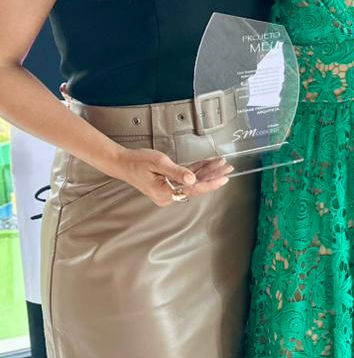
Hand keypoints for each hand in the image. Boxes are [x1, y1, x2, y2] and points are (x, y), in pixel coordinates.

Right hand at [110, 148, 231, 206]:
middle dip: (212, 176)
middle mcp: (168, 195)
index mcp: (165, 192)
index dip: (210, 183)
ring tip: (221, 164)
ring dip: (207, 172)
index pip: (193, 189)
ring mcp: (168, 190)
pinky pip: (186, 178)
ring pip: (193, 181)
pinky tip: (208, 164)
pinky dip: (197, 170)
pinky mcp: (168, 184)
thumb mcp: (159, 163)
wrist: (122, 162)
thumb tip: (193, 180)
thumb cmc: (137, 162)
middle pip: (196, 186)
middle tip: (227, 167)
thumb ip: (177, 172)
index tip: (224, 178)